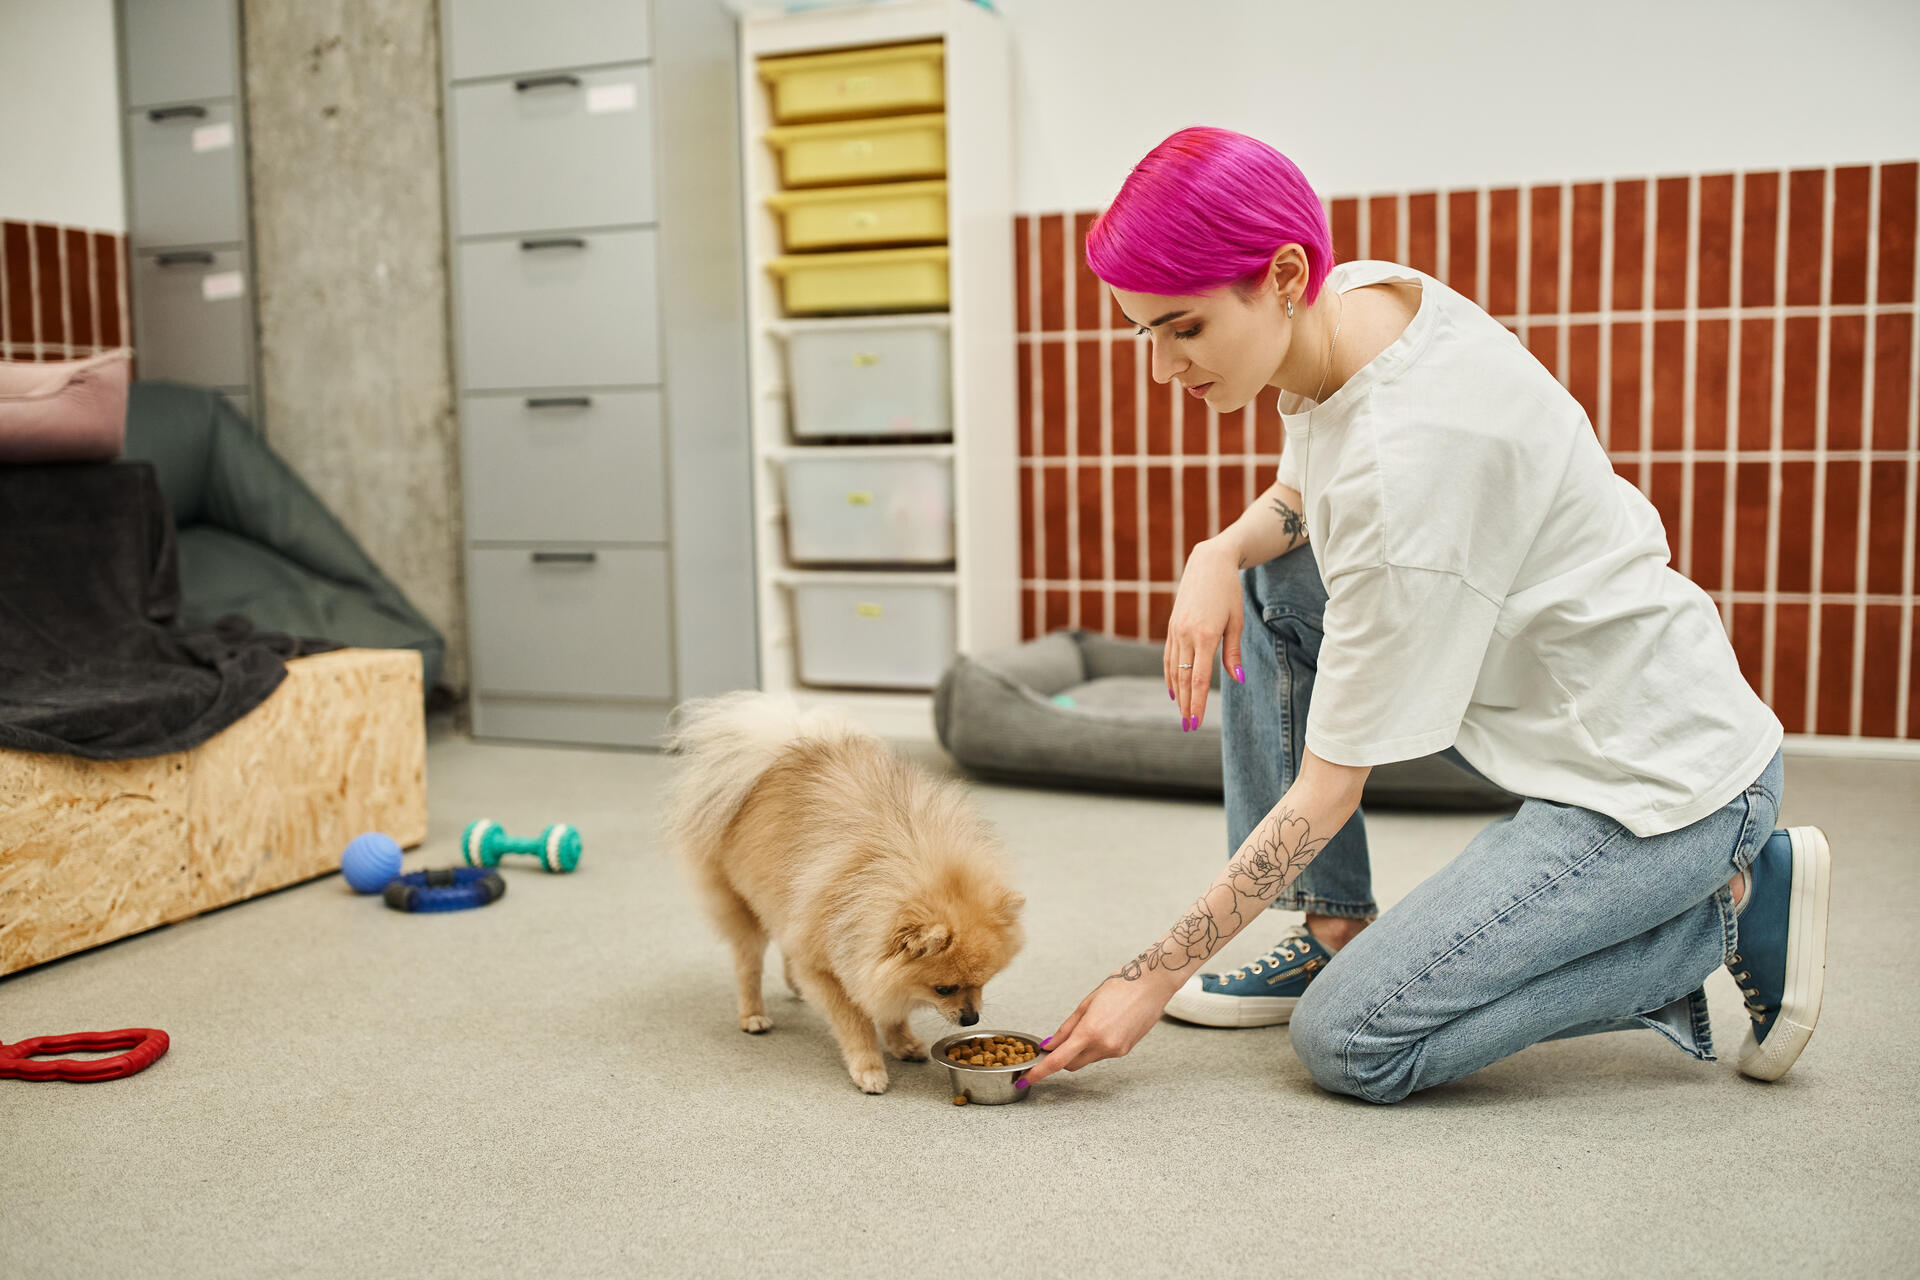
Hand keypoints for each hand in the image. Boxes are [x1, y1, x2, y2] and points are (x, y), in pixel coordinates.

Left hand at [1018, 965, 1180, 1089]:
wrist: (1152, 986)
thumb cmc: (1119, 987)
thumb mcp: (1085, 1004)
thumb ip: (1065, 1029)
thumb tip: (1049, 1046)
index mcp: (1089, 1032)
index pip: (1058, 1060)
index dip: (1039, 1072)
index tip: (1025, 1078)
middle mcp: (1103, 1046)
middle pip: (1071, 1064)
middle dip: (1061, 1058)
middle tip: (1055, 1044)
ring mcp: (1116, 1051)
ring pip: (1087, 1060)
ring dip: (1080, 1050)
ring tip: (1090, 1023)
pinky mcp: (1125, 1051)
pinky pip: (1102, 1054)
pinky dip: (1095, 1047)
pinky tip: (1104, 1027)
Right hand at [1165, 536, 1245, 732]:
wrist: (1208, 564)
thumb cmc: (1228, 592)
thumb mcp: (1236, 622)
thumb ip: (1233, 652)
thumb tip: (1236, 679)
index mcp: (1205, 636)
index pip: (1197, 678)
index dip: (1196, 703)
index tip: (1195, 722)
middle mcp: (1186, 635)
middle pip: (1182, 679)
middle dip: (1185, 704)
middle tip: (1187, 726)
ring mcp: (1175, 631)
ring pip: (1172, 669)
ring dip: (1177, 693)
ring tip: (1181, 712)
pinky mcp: (1172, 626)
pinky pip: (1168, 657)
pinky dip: (1169, 675)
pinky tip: (1172, 689)